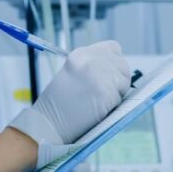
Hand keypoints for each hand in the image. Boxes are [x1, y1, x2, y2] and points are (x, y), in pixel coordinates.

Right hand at [9, 41, 130, 168]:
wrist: (48, 123)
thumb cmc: (58, 102)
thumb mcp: (72, 72)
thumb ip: (92, 66)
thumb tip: (114, 69)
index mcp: (81, 54)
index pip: (113, 48)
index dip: (114, 61)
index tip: (110, 73)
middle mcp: (92, 61)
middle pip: (123, 65)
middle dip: (118, 79)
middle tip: (105, 92)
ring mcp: (100, 76)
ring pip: (124, 82)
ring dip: (116, 93)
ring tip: (98, 101)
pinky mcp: (107, 93)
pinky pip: (120, 98)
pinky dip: (112, 105)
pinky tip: (97, 109)